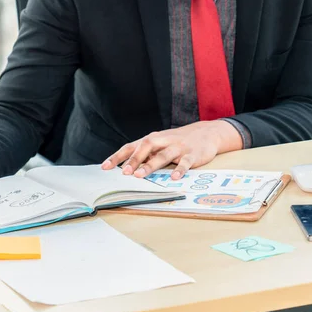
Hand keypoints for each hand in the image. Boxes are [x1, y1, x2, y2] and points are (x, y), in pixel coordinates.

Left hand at [101, 120, 242, 179]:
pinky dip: (179, 170)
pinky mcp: (193, 154)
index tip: (105, 167)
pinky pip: (185, 163)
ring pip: (163, 155)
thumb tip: (126, 168)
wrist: (207, 133)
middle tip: (125, 173)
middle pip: (146, 147)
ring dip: (151, 165)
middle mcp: (163, 141)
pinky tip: (173, 178)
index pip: (131, 147)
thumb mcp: (160, 145)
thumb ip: (146, 155)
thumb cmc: (177, 141)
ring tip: (141, 176)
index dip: (117, 157)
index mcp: (152, 139)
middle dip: (134, 160)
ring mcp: (178, 147)